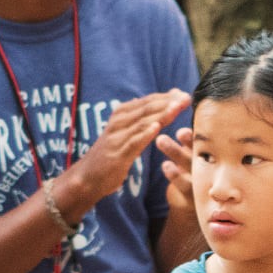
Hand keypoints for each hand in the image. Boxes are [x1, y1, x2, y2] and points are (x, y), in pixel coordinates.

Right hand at [67, 90, 191, 204]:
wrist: (86, 177)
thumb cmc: (110, 154)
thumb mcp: (125, 132)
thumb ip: (140, 117)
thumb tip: (155, 100)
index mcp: (121, 114)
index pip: (148, 101)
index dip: (167, 97)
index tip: (184, 94)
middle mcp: (118, 122)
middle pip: (147, 108)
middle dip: (168, 102)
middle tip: (186, 99)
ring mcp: (117, 138)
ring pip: (142, 122)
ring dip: (161, 114)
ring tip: (177, 108)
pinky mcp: (117, 154)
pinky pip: (133, 142)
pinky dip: (144, 134)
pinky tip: (156, 128)